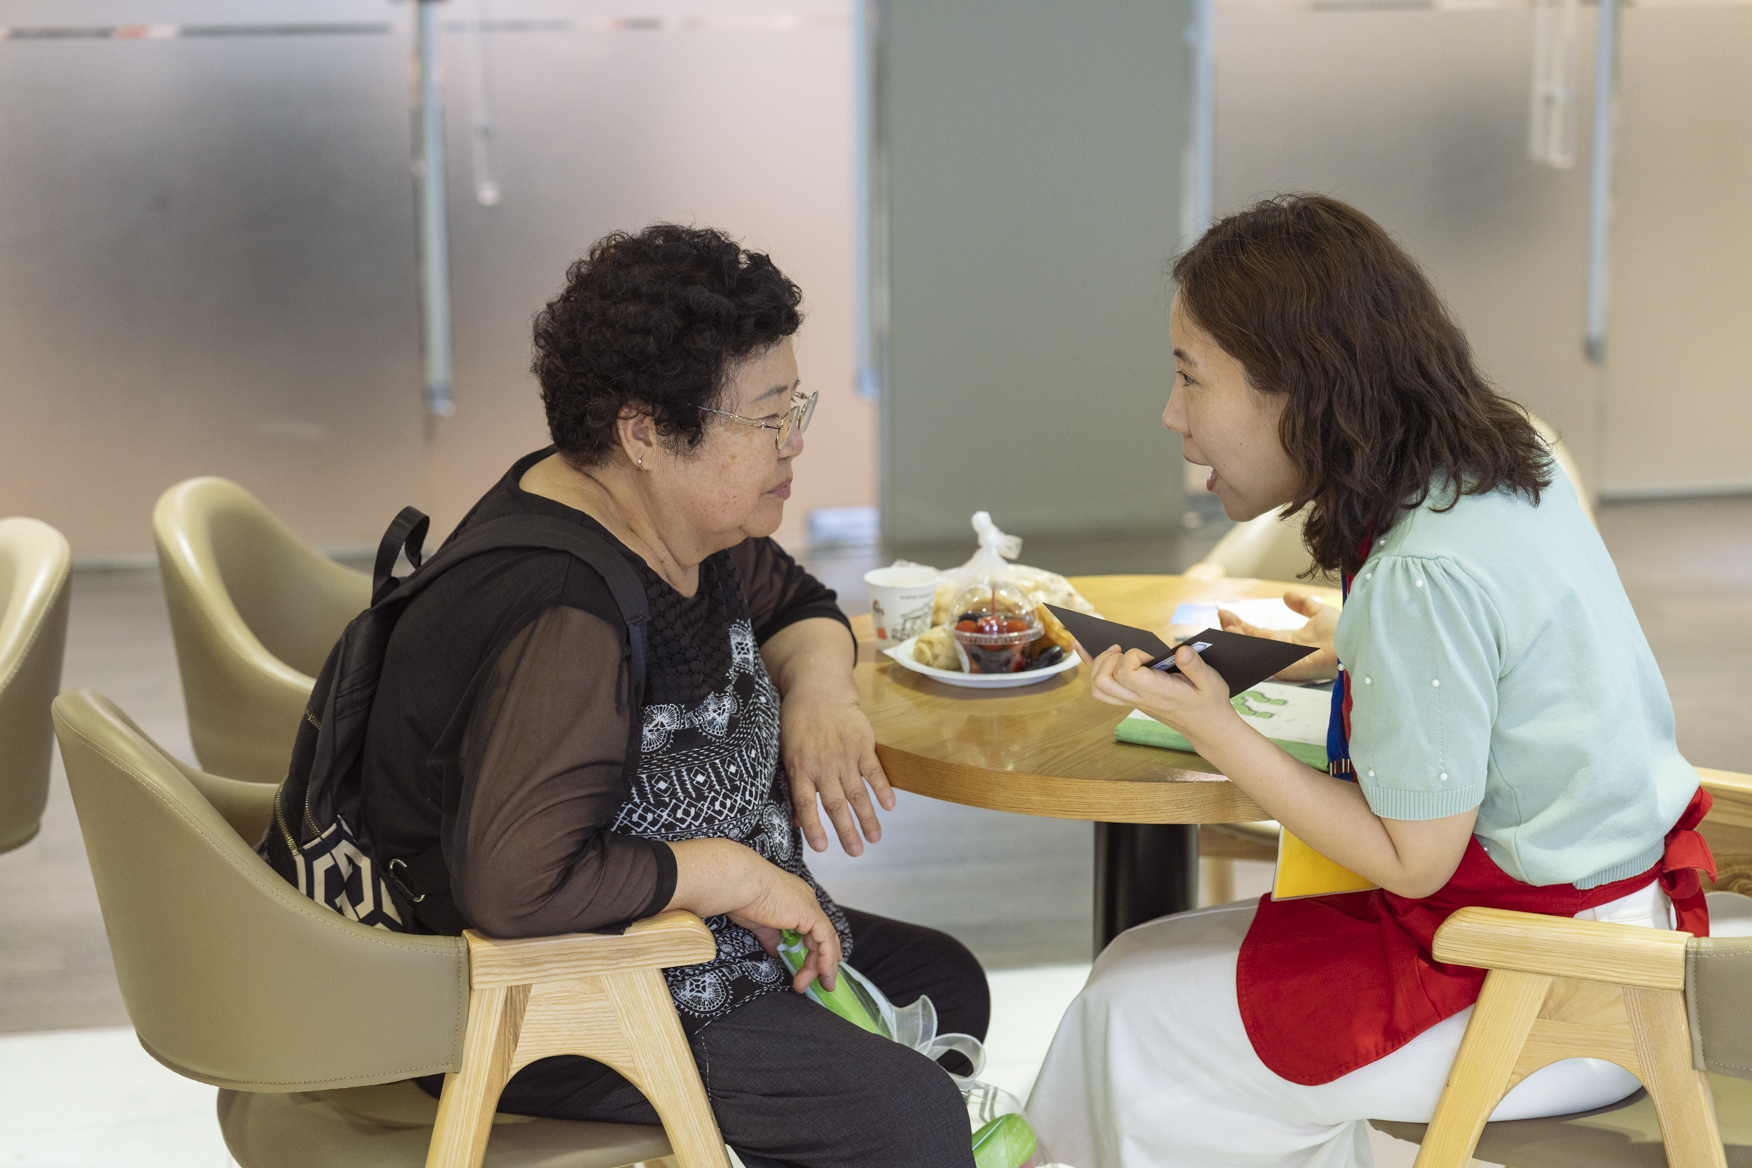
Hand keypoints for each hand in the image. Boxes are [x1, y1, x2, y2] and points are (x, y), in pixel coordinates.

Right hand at [727, 865, 841, 992]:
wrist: (740, 883)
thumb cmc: (742, 897)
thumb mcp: (759, 922)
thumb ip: (771, 936)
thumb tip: (775, 951)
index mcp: (795, 899)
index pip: (813, 927)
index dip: (818, 948)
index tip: (817, 968)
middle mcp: (806, 900)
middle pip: (822, 936)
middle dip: (824, 961)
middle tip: (823, 983)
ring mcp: (809, 907)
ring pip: (826, 940)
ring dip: (824, 966)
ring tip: (820, 986)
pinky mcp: (810, 914)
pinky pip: (825, 940)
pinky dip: (826, 959)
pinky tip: (822, 973)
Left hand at [780, 695, 894, 856]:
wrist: (818, 691)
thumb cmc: (798, 725)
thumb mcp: (787, 754)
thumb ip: (795, 786)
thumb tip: (798, 821)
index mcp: (800, 768)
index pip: (806, 803)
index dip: (814, 827)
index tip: (822, 848)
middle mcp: (823, 765)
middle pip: (836, 805)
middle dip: (847, 831)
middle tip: (856, 852)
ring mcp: (845, 756)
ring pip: (858, 793)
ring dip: (867, 818)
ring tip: (875, 838)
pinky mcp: (863, 745)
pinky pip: (874, 771)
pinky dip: (883, 789)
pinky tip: (889, 806)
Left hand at [1073, 638, 1241, 745]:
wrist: (1207, 728)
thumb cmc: (1209, 702)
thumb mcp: (1212, 682)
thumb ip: (1195, 666)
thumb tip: (1180, 649)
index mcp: (1158, 693)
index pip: (1126, 674)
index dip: (1131, 657)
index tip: (1148, 654)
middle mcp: (1140, 699)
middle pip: (1102, 682)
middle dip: (1107, 660)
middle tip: (1123, 649)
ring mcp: (1133, 701)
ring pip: (1097, 689)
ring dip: (1097, 665)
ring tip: (1113, 649)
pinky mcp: (1132, 700)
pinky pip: (1102, 689)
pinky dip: (1089, 665)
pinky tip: (1080, 646)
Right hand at [1218, 589, 1337, 680]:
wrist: (1354, 642)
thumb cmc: (1343, 632)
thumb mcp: (1319, 613)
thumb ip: (1303, 604)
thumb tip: (1286, 595)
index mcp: (1288, 642)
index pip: (1258, 634)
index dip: (1242, 625)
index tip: (1227, 613)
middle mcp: (1281, 653)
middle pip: (1250, 642)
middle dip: (1233, 630)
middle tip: (1221, 616)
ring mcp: (1280, 662)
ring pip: (1250, 651)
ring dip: (1235, 638)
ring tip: (1224, 624)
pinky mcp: (1282, 669)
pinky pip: (1258, 659)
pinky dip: (1244, 648)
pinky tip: (1234, 635)